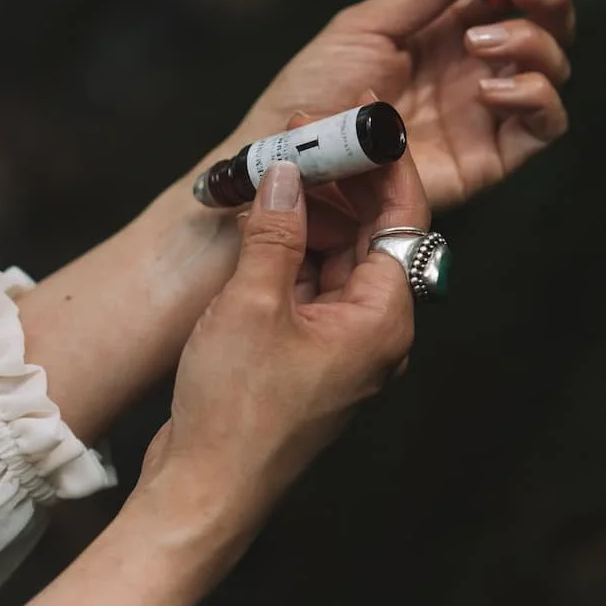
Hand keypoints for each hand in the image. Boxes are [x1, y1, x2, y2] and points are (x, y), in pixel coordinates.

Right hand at [137, 148, 424, 545]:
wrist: (202, 493)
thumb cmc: (236, 410)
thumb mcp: (252, 304)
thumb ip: (277, 230)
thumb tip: (289, 169)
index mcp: (384, 318)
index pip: (403, 218)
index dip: (386, 159)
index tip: (365, 113)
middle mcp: (374, 327)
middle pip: (373, 231)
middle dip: (343, 177)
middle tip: (307, 128)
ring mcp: (341, 340)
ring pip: (339, 253)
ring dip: (313, 209)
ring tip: (281, 160)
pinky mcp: (308, 349)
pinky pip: (312, 279)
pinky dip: (294, 243)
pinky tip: (268, 211)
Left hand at [232, 0, 573, 210]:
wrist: (294, 159)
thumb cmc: (314, 91)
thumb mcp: (365, 27)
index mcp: (448, 27)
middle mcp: (477, 65)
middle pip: (546, 22)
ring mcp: (487, 110)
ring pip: (552, 67)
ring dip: (532, 42)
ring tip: (476, 43)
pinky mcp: (491, 156)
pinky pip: (544, 124)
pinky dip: (535, 97)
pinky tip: (489, 90)